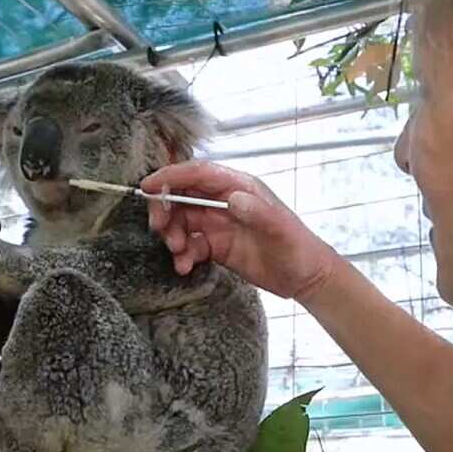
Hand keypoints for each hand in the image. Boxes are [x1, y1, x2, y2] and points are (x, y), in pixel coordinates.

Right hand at [141, 161, 340, 300]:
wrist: (304, 278)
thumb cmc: (297, 248)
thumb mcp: (280, 229)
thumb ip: (258, 213)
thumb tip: (233, 198)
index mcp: (239, 187)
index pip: (198, 174)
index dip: (171, 177)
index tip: (148, 187)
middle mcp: (225, 201)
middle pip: (183, 195)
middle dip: (165, 209)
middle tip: (159, 228)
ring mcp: (218, 224)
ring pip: (182, 221)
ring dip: (172, 235)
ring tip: (179, 253)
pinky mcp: (216, 246)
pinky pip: (189, 245)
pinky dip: (182, 255)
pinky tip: (185, 267)